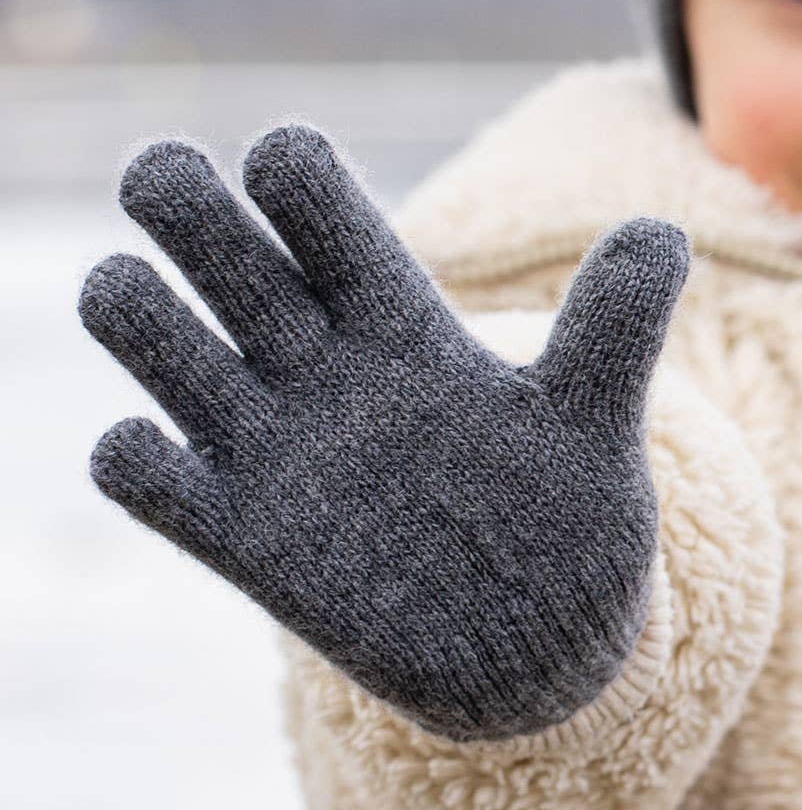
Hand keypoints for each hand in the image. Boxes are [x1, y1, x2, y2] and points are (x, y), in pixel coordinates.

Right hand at [79, 123, 689, 740]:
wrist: (538, 647)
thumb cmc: (567, 520)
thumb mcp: (595, 420)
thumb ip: (616, 329)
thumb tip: (663, 233)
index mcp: (403, 325)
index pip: (322, 215)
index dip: (291, 177)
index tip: (284, 161)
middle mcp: (324, 371)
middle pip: (219, 251)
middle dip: (180, 201)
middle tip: (165, 176)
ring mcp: (275, 451)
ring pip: (153, 338)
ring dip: (129, 308)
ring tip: (140, 302)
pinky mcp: (244, 539)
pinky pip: (140, 477)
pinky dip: (130, 454)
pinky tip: (161, 453)